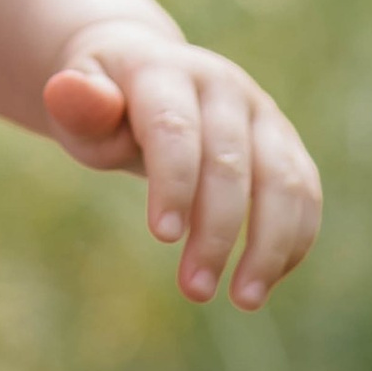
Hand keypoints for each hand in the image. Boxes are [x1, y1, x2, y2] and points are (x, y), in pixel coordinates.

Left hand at [42, 23, 321, 307]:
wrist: (144, 75)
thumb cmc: (105, 105)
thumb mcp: (79, 105)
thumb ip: (79, 105)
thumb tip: (68, 91)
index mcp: (166, 70)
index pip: (175, 126)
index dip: (173, 181)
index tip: (163, 238)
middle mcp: (224, 86)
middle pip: (231, 161)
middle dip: (217, 229)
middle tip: (194, 290)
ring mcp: (261, 113)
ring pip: (283, 179)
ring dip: (270, 244)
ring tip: (244, 300)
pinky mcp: (284, 142)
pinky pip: (304, 192)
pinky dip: (294, 239)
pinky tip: (265, 281)